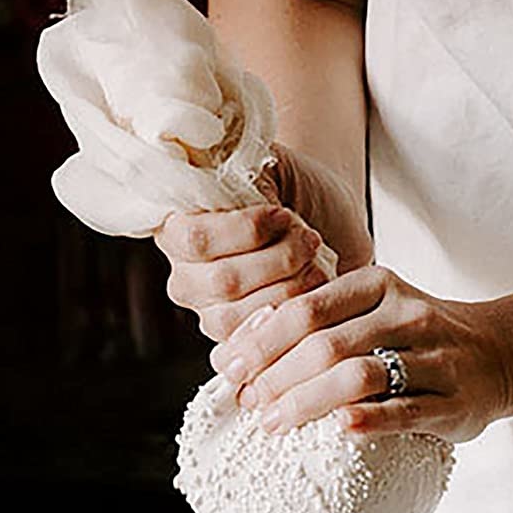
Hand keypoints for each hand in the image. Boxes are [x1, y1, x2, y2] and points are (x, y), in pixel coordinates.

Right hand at [155, 144, 372, 342]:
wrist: (334, 227)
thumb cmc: (300, 192)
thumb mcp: (273, 168)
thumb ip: (244, 176)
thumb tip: (236, 195)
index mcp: (178, 228)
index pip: (196, 239)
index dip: (247, 230)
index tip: (283, 214)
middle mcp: (185, 277)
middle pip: (223, 281)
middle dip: (278, 259)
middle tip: (310, 240)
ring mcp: (210, 314)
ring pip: (239, 315)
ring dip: (290, 287)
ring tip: (316, 263)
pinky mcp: (240, 344)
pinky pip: (259, 340)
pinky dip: (295, 314)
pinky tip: (315, 291)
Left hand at [208, 265, 512, 442]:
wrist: (500, 353)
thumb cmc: (417, 337)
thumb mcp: (374, 310)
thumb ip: (320, 321)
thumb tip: (243, 349)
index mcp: (378, 285)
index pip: (306, 309)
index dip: (262, 340)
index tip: (231, 368)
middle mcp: (407, 315)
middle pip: (326, 345)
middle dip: (277, 377)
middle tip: (249, 404)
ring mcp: (433, 359)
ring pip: (360, 377)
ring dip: (309, 402)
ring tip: (276, 424)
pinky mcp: (452, 402)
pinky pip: (405, 411)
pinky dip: (369, 421)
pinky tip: (339, 430)